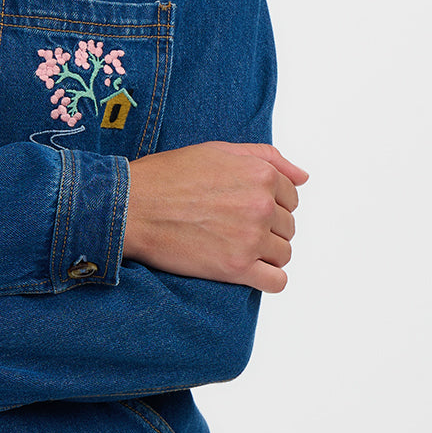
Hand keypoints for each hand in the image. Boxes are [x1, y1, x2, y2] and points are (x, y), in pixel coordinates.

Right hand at [123, 142, 307, 292]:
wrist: (130, 206)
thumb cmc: (167, 176)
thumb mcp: (218, 151)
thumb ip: (267, 157)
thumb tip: (303, 176)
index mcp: (260, 174)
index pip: (291, 196)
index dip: (268, 202)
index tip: (243, 207)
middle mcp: (261, 205)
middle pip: (288, 226)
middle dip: (266, 228)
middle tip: (232, 227)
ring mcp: (250, 238)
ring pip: (284, 253)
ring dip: (265, 253)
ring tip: (234, 247)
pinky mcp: (236, 267)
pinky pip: (276, 282)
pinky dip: (267, 279)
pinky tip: (245, 270)